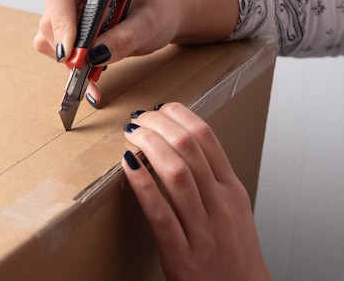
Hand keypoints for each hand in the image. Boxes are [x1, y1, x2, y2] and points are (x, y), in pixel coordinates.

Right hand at [33, 0, 183, 104]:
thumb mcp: (150, 23)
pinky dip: (73, 69)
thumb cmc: (157, 10)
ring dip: (68, 60)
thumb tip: (97, 54)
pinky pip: (60, 53)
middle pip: (50, 20)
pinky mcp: (71, 34)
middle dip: (64, 47)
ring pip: (49, 39)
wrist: (161, 18)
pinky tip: (91, 79)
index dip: (60, 24)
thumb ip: (125, 37)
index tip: (70, 51)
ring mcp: (70, 15)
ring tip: (93, 72)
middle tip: (85, 67)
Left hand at [121, 103, 271, 280]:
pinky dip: (142, 185)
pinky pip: (160, 213)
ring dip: (149, 145)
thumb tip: (179, 145)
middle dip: (158, 124)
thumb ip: (210, 179)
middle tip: (138, 118)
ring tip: (131, 134)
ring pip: (176, 173)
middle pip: (188, 147)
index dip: (178, 115)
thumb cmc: (233, 252)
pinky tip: (129, 166)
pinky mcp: (182, 254)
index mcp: (231, 190)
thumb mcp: (232, 209)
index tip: (159, 108)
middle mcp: (220, 204)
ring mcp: (203, 229)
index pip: (207, 137)